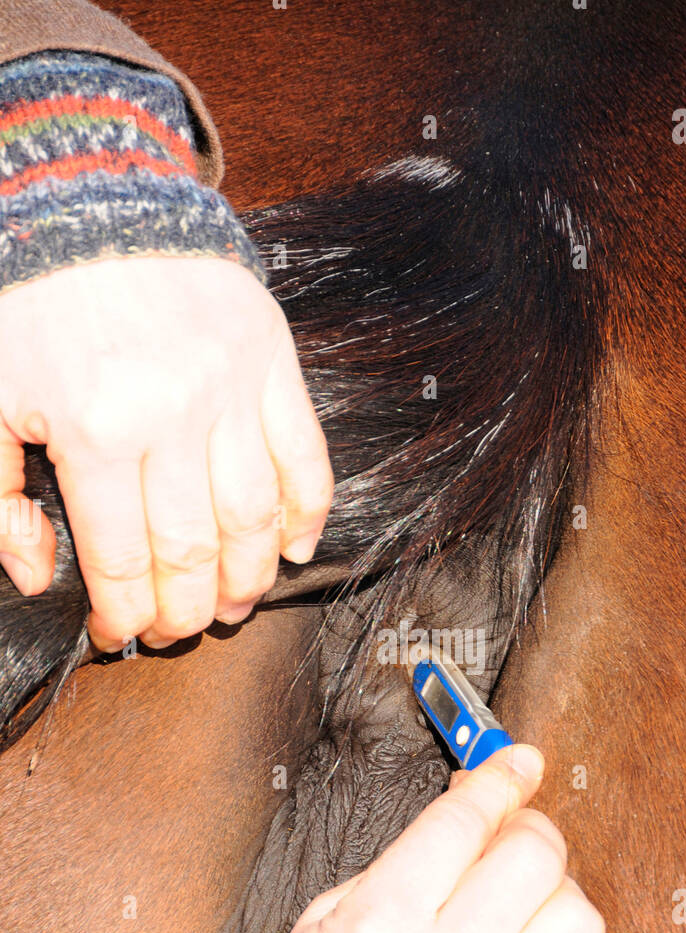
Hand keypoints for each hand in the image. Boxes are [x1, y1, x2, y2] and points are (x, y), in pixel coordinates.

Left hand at [0, 257, 331, 649]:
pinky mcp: (272, 362)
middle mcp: (173, 414)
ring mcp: (232, 388)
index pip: (122, 559)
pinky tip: (292, 551)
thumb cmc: (29, 299)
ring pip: (256, 517)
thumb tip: (38, 576)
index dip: (123, 615)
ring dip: (249, 578)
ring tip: (234, 605)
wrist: (90, 197)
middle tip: (177, 632)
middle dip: (185, 611)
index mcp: (94, 428)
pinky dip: (307, 514)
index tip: (118, 634)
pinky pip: (305, 457)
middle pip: (193, 551)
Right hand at [258, 744, 619, 932]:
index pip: (465, 822)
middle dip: (530, 832)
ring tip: (524, 912)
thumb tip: (477, 809)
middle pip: (534, 858)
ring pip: (579, 920)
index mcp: (383, 923)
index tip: (517, 764)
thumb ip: (405, 862)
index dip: (499, 778)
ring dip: (559, 899)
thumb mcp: (327, 920)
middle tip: (512, 841)